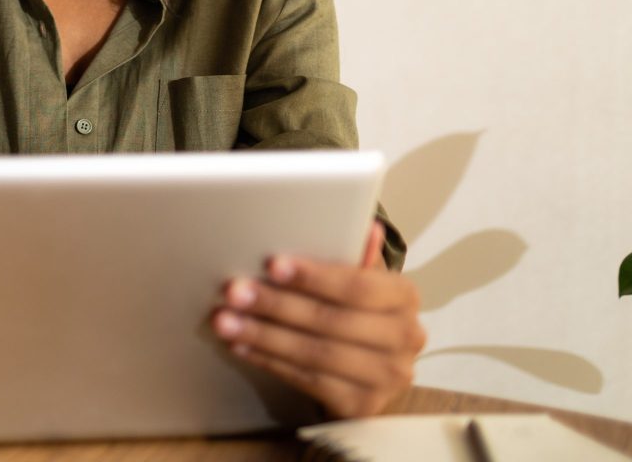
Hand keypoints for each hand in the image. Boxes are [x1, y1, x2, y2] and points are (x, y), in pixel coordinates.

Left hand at [211, 222, 425, 417]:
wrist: (367, 373)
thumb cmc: (356, 315)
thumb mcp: (358, 282)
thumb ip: (354, 258)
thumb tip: (365, 226)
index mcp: (404, 297)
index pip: (358, 286)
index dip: (313, 276)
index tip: (272, 264)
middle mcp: (406, 338)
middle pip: (331, 320)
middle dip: (276, 305)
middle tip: (234, 292)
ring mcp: (388, 377)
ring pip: (315, 353)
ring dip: (264, 335)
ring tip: (226, 320)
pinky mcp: (364, 406)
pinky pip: (308, 380)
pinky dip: (269, 361)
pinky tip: (241, 346)